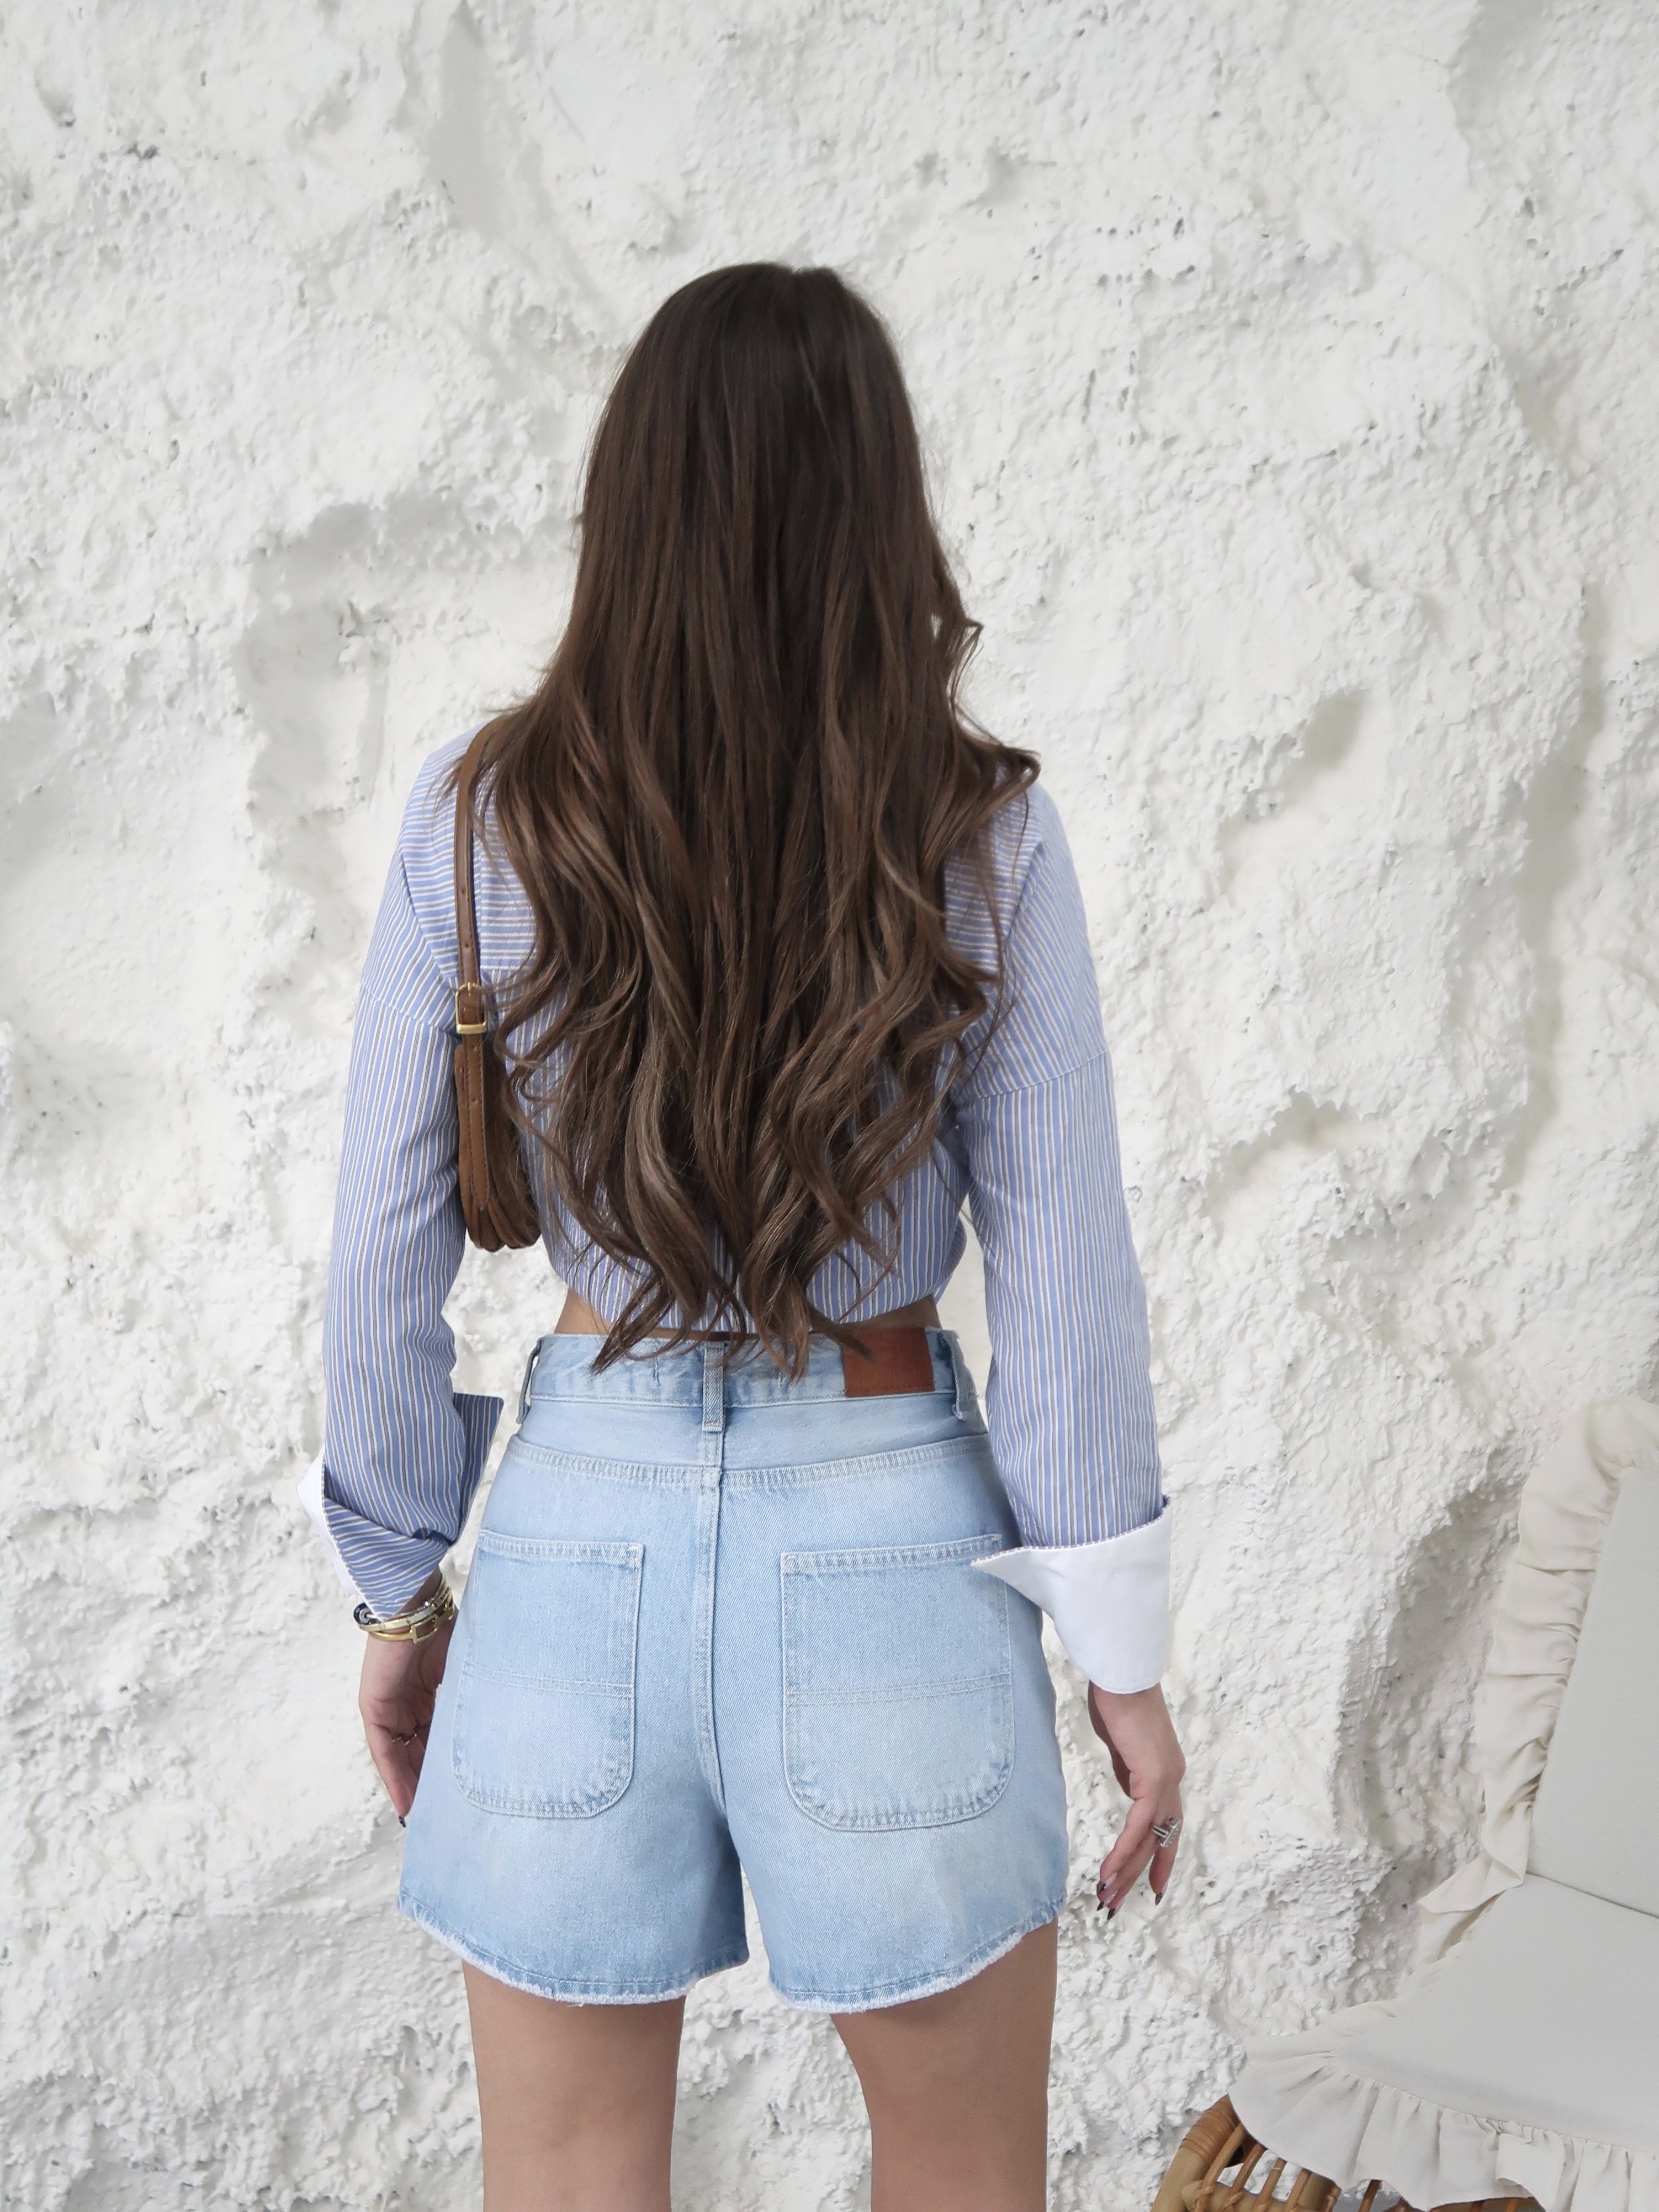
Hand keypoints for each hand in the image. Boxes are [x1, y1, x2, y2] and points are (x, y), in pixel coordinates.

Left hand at [358, 1588, 454, 1819]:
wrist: (416, 1605)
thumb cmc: (447, 1625)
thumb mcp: (465, 1669)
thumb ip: (471, 1695)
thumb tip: (506, 1717)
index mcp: (429, 1692)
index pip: (436, 1738)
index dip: (445, 1766)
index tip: (460, 1793)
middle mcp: (407, 1704)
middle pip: (418, 1753)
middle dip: (430, 1784)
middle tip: (445, 1815)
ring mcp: (390, 1707)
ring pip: (402, 1757)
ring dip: (413, 1788)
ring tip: (428, 1818)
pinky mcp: (375, 1708)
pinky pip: (385, 1751)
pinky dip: (395, 1777)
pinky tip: (407, 1803)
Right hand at [1088, 1681, 1184, 1913]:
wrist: (1120, 1672)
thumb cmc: (1115, 1696)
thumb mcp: (1120, 1741)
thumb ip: (1126, 1767)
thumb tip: (1128, 1788)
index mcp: (1165, 1770)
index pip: (1164, 1822)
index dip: (1157, 1854)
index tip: (1150, 1883)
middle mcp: (1172, 1779)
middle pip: (1159, 1838)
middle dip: (1139, 1873)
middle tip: (1120, 1902)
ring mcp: (1166, 1779)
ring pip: (1149, 1838)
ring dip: (1126, 1870)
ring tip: (1107, 1897)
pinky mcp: (1153, 1777)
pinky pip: (1138, 1825)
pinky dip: (1123, 1851)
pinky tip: (1107, 1871)